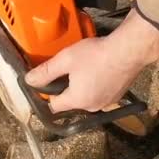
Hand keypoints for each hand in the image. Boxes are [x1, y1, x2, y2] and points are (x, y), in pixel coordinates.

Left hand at [25, 9, 158, 112]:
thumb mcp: (65, 59)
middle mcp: (91, 107)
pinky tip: (98, 71)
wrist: (128, 51)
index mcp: (76, 101)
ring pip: (86, 98)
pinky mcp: (117, 97)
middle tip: (68, 69)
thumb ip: (46, 71)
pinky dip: (96, 86)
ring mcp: (106, 103)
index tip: (48, 81)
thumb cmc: (96, 54)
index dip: (48, 94)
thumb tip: (29, 80)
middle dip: (66, 89)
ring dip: (82, 87)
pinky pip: (99, 94)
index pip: (54, 106)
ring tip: (84, 68)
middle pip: (70, 102)